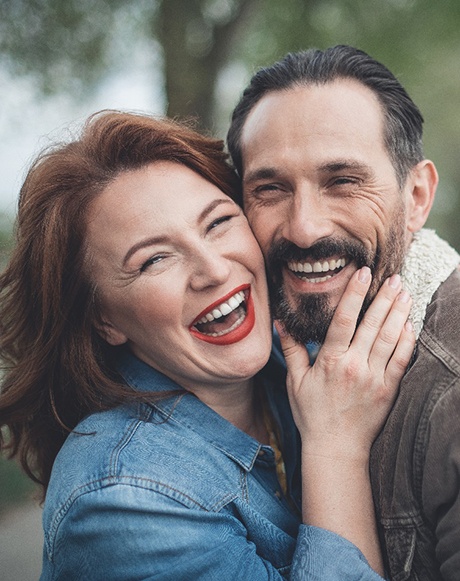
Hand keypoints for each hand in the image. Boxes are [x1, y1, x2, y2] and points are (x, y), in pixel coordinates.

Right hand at [276, 267, 414, 462]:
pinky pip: (402, 360)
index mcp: (331, 361)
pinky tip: (410, 324)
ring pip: (390, 338)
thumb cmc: (312, 414)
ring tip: (404, 293)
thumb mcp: (295, 381)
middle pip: (373, 324)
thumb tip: (280, 323)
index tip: (363, 273)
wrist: (336, 448)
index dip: (354, 293)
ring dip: (398, 313)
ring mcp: (374, 378)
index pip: (344, 319)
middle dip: (384, 297)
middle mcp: (354, 366)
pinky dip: (408, 340)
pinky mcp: (389, 389)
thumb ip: (291, 349)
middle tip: (393, 277)